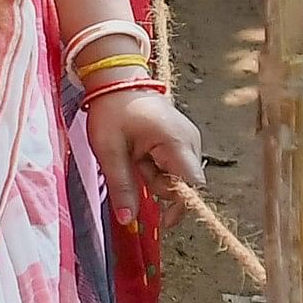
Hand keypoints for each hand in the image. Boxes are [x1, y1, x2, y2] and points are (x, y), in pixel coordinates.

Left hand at [84, 85, 204, 216]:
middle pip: (183, 183)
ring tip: (136, 154)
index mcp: (175, 141)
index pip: (192, 184)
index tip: (163, 221)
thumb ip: (122, 186)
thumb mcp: (109, 151)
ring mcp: (189, 138)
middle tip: (133, 164)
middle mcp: (190, 140)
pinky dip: (158, 166)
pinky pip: (175, 165)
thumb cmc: (112, 112)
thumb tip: (128, 220)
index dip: (181, 205)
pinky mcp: (184, 139)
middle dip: (158, 184)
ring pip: (178, 176)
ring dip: (155, 175)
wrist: (117, 81)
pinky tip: (143, 151)